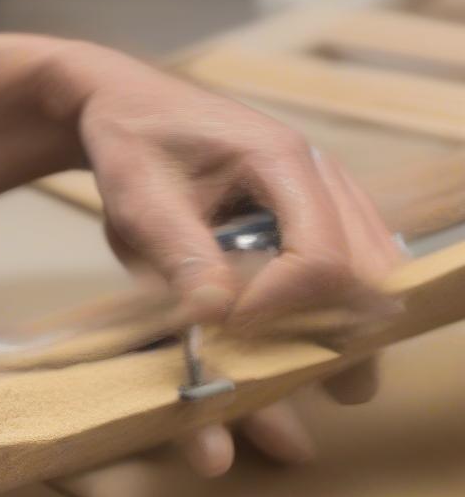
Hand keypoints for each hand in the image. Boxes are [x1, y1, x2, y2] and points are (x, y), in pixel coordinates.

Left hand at [43, 43, 402, 474]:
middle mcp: (317, 178)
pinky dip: (336, 309)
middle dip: (346, 335)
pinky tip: (316, 346)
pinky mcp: (308, 213)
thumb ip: (180, 254)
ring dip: (349, 330)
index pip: (320, 255)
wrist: (128, 106)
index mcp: (280, 162)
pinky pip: (346, 264)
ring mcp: (320, 195)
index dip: (286, 310)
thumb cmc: (132, 145)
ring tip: (339, 386)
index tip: (233, 332)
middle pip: (365, 269)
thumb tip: (218, 316)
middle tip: (331, 390)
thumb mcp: (139, 200)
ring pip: (367, 271)